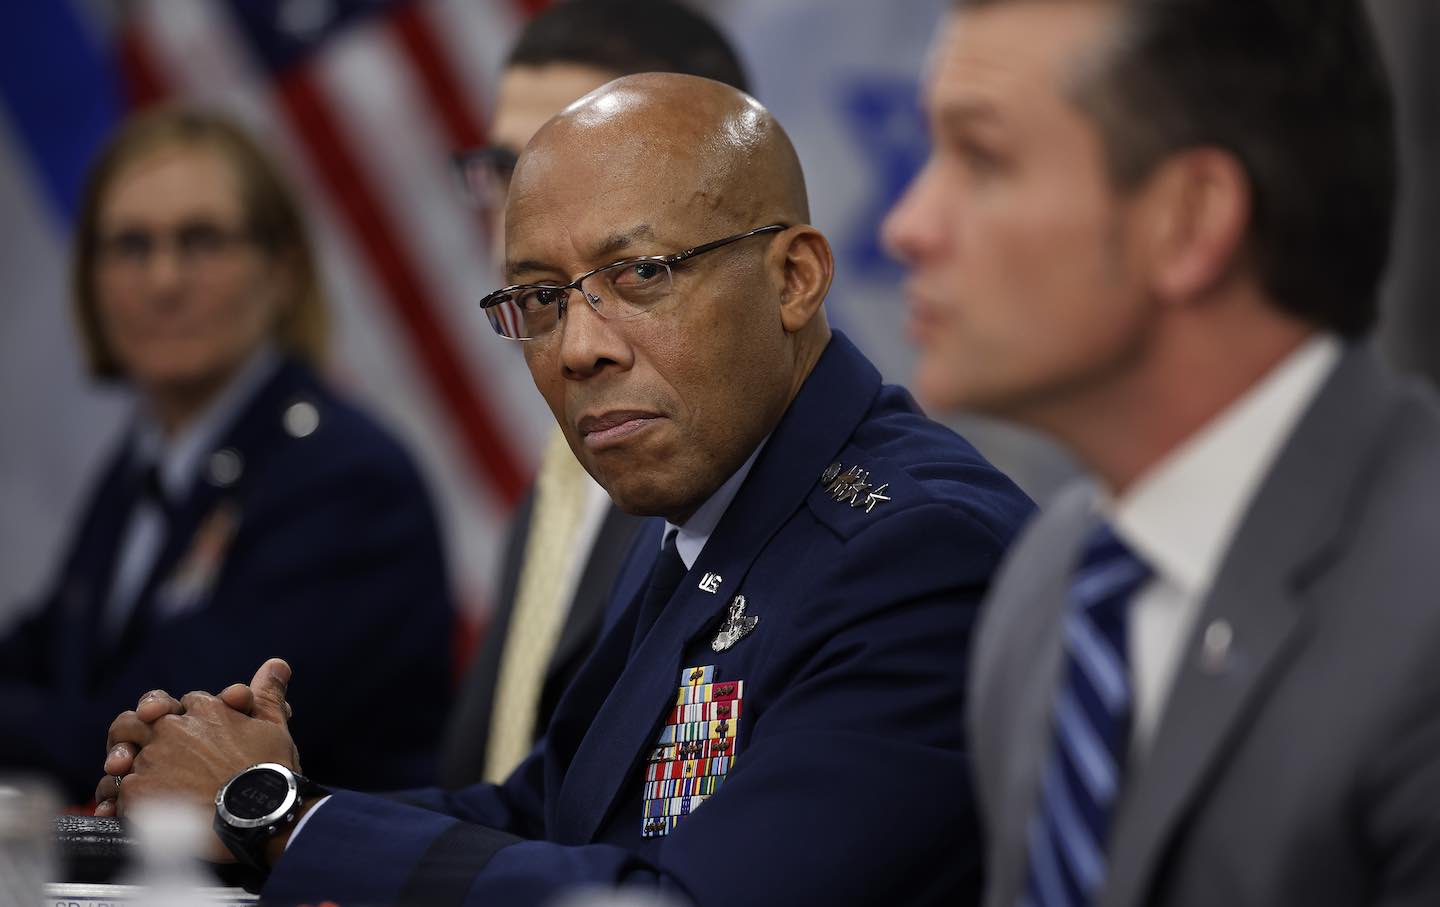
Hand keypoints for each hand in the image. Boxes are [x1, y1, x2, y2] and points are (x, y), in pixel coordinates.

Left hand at [96, 658, 301, 861]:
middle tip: (137, 750)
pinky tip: (123, 810)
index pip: (186, 703)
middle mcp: (173, 729)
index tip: (194, 736)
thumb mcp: (274, 729)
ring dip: (123, 767)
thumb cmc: (269, 773)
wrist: (258, 816)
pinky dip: (117, 800)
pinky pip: (114, 791)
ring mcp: (152, 759)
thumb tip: (276, 663)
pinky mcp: (137, 791)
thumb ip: (268, 695)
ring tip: (130, 783)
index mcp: (205, 710)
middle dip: (134, 730)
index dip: (187, 717)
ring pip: (121, 756)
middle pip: (137, 720)